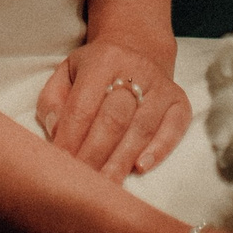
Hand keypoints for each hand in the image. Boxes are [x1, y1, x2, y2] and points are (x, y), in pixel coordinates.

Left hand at [37, 39, 189, 179]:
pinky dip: (159, 150)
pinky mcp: (179, 100)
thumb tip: (55, 129)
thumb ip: (53, 99)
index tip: (61, 163)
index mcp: (102, 61)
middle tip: (82, 182)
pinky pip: (174, 127)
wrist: (138, 46)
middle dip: (95, 155)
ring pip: (142, 128)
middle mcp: (135, 69)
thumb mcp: (67, 71)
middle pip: (114, 119)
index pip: (84, 105)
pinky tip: (141, 168)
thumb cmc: (96, 68)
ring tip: (106, 186)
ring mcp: (160, 86)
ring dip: (121, 161)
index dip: (71, 138)